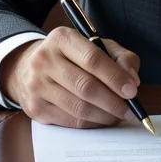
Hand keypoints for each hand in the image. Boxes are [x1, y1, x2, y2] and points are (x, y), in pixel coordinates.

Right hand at [0, 26, 141, 127]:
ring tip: (119, 115)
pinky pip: (70, 121)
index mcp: (62, 38)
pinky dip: (91, 123)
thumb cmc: (71, 56)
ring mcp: (36, 85)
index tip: (132, 90)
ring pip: (78, 107)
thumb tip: (132, 80)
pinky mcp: (35, 108)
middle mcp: (44, 59)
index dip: (115, 77)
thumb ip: (120, 57)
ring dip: (104, 115)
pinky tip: (101, 119)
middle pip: (86, 86)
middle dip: (113, 101)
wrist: (28, 67)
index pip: (93, 59)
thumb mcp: (97, 45)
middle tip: (130, 109)